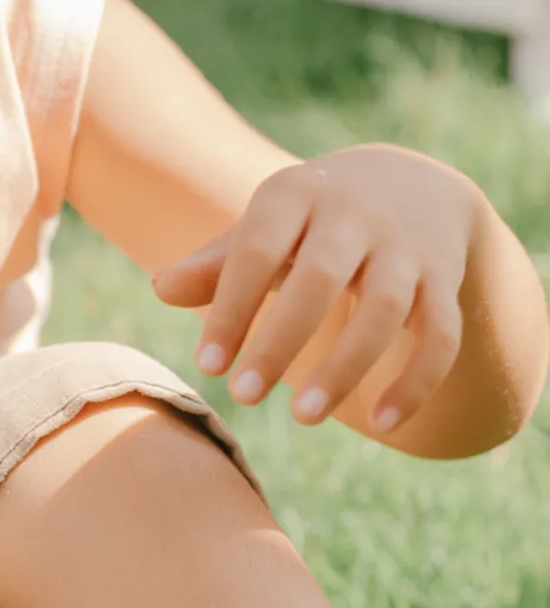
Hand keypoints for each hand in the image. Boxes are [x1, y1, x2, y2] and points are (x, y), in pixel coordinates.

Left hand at [151, 144, 479, 432]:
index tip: (207, 367)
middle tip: (242, 398)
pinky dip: (417, 380)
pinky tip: (384, 424)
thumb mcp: (263, 226)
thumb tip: (160, 290)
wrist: (410, 183)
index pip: (257, 250)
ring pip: (385, 308)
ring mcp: (407, 246)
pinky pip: (441, 333)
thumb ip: (216, 263)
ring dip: (346, 367)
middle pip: (320, 278)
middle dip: (280, 341)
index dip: (231, 308)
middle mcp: (355, 214)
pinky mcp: (446, 279)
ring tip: (302, 417)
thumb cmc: (310, 220)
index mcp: (296, 194)